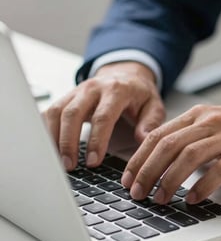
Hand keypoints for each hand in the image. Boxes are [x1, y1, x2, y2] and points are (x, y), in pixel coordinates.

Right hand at [43, 61, 164, 169]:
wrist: (127, 74)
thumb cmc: (140, 94)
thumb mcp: (154, 105)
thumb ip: (150, 123)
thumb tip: (142, 139)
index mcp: (117, 90)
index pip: (103, 116)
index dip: (97, 140)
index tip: (93, 161)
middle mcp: (93, 88)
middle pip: (73, 113)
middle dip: (69, 141)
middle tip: (70, 165)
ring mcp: (77, 92)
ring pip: (57, 112)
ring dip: (54, 138)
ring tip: (59, 162)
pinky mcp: (67, 97)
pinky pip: (50, 112)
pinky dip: (46, 130)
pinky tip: (49, 149)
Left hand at [121, 103, 220, 203]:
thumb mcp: (215, 125)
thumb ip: (190, 138)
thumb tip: (160, 161)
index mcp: (199, 115)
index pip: (159, 135)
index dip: (139, 158)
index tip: (128, 178)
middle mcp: (210, 122)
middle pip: (169, 145)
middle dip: (147, 171)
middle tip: (137, 193)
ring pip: (190, 156)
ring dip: (170, 180)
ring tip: (160, 199)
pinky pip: (220, 169)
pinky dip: (203, 185)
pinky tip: (194, 199)